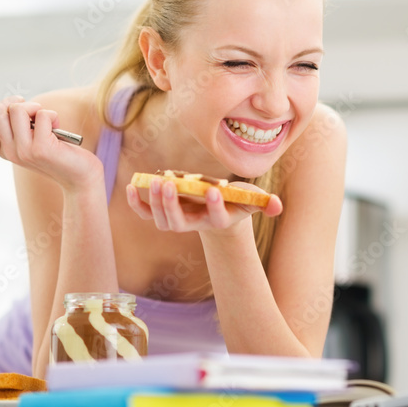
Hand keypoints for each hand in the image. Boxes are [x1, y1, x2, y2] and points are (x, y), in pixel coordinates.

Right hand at [0, 93, 100, 189]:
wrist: (80, 177)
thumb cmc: (59, 153)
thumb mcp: (31, 139)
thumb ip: (16, 125)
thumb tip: (8, 102)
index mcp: (4, 148)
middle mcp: (10, 151)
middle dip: (14, 101)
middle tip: (31, 109)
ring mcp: (24, 151)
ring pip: (16, 110)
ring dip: (35, 107)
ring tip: (46, 120)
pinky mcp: (41, 149)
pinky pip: (42, 115)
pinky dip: (53, 115)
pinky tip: (57, 128)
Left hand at [125, 179, 282, 234]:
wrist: (216, 210)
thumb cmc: (235, 202)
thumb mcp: (251, 199)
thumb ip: (264, 203)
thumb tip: (277, 206)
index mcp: (219, 220)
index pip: (217, 217)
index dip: (215, 206)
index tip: (214, 190)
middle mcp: (196, 224)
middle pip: (180, 223)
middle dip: (172, 205)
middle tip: (167, 184)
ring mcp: (177, 221)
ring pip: (162, 220)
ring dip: (154, 203)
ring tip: (154, 182)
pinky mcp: (163, 214)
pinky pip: (145, 213)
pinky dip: (136, 204)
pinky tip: (130, 187)